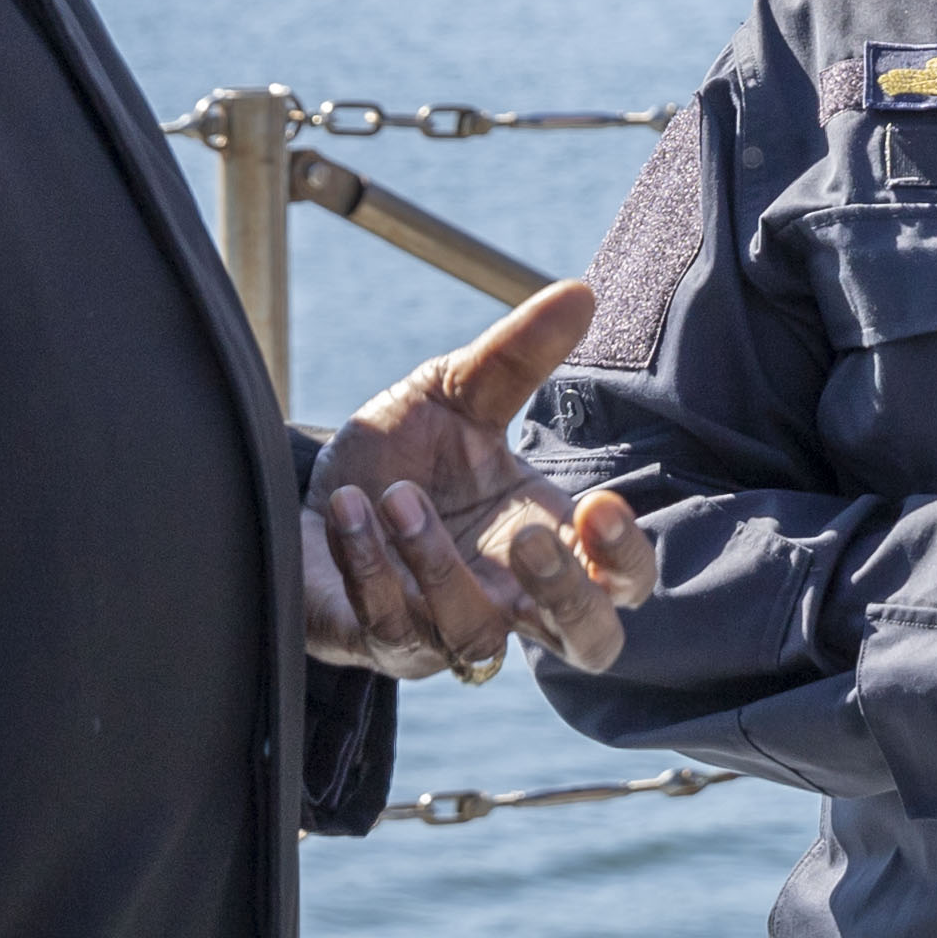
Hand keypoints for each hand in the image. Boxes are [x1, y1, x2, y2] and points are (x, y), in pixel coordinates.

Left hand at [300, 280, 655, 680]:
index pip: (624, 584)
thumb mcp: (457, 394)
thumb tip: (579, 294)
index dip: (628, 561)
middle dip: (566, 597)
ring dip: (437, 565)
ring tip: (397, 495)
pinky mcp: (380, 643)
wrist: (309, 490)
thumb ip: (517, 356)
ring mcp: (447, 632)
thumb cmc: (402, 454)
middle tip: (526, 539)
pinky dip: (369, 566)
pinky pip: (388, 626)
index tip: (601, 508)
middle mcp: (511, 598)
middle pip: (588, 643)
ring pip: (474, 635)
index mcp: (546, 542)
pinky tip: (350, 511)